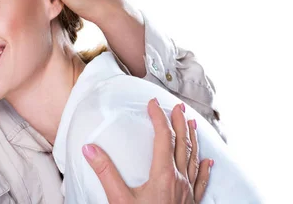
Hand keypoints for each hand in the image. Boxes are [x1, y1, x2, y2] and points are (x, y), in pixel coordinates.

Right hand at [82, 99, 213, 202]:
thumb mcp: (118, 199)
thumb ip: (105, 172)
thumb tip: (90, 149)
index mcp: (163, 175)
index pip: (162, 138)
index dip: (158, 118)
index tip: (153, 104)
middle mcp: (179, 180)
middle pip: (182, 144)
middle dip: (179, 123)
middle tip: (177, 106)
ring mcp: (188, 192)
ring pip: (194, 158)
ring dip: (193, 139)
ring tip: (193, 124)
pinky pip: (201, 181)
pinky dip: (204, 168)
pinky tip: (208, 162)